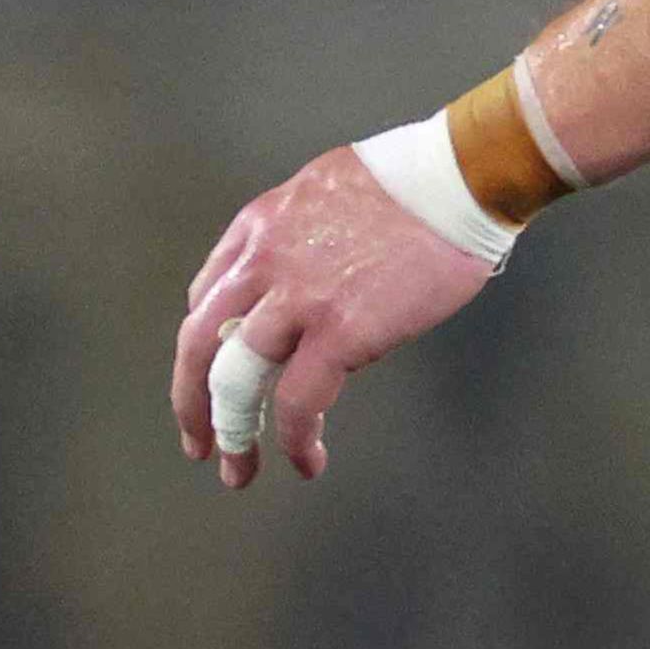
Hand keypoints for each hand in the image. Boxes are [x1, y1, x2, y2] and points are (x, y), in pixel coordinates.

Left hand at [166, 145, 492, 488]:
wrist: (457, 178)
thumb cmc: (409, 183)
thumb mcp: (321, 193)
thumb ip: (295, 236)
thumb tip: (300, 272)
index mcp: (257, 228)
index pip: (206, 299)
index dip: (203, 349)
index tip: (208, 378)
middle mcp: (261, 262)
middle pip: (199, 345)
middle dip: (191, 402)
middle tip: (198, 441)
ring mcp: (296, 298)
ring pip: (234, 380)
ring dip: (231, 432)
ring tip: (239, 470)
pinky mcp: (339, 331)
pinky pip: (298, 400)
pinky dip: (295, 439)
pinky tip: (305, 460)